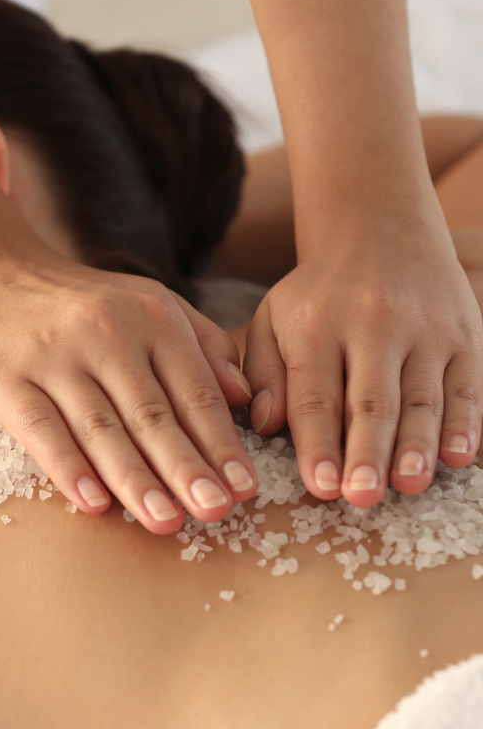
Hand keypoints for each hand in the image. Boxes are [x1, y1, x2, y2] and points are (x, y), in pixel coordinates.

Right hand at [0, 253, 257, 532]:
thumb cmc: (75, 303)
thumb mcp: (145, 302)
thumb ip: (201, 342)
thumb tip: (244, 397)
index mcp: (150, 317)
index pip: (193, 390)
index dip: (220, 443)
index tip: (244, 489)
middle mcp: (105, 332)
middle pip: (152, 413)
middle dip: (185, 468)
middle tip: (215, 512)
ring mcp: (52, 355)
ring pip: (100, 426)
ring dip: (134, 479)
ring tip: (163, 520)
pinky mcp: (4, 376)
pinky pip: (41, 427)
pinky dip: (68, 466)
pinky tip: (93, 502)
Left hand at [243, 225, 482, 505]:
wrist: (379, 230)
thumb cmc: (316, 293)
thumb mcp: (273, 318)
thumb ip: (265, 373)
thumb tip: (265, 425)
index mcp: (317, 326)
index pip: (316, 395)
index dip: (318, 443)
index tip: (320, 486)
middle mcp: (372, 325)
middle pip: (370, 400)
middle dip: (366, 452)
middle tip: (361, 498)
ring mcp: (424, 330)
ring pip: (421, 396)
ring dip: (416, 445)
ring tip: (407, 485)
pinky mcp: (464, 335)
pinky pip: (467, 384)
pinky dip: (465, 423)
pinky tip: (457, 457)